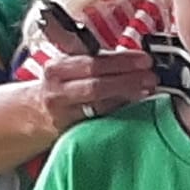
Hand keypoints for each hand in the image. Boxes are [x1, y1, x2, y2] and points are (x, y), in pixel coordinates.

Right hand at [35, 49, 155, 131]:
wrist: (37, 113)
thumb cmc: (63, 85)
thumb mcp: (72, 67)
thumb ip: (100, 62)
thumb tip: (137, 59)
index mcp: (58, 68)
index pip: (93, 62)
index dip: (122, 61)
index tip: (145, 60)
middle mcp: (57, 90)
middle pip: (97, 85)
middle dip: (128, 80)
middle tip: (152, 77)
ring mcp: (63, 113)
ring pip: (100, 105)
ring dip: (128, 97)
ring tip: (148, 90)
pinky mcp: (71, 130)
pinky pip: (100, 119)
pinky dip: (120, 111)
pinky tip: (136, 106)